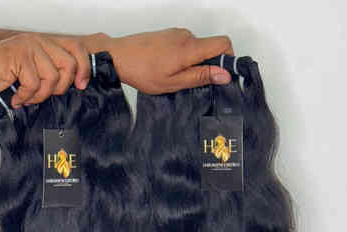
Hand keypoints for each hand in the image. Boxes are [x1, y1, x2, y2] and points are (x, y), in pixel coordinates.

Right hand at [0, 32, 92, 105]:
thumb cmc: (1, 76)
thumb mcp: (33, 72)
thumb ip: (52, 70)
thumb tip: (77, 82)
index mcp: (44, 43)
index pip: (76, 48)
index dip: (84, 67)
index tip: (81, 85)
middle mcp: (38, 41)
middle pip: (70, 64)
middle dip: (61, 87)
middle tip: (46, 94)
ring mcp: (28, 47)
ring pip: (53, 77)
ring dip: (41, 94)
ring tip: (28, 96)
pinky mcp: (19, 56)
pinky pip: (35, 84)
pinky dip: (26, 97)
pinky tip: (17, 97)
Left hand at [84, 28, 234, 93]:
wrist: (118, 56)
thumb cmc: (142, 71)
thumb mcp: (174, 82)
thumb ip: (201, 76)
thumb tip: (224, 74)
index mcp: (190, 48)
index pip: (223, 43)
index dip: (228, 59)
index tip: (221, 74)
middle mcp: (186, 36)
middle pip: (211, 47)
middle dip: (208, 65)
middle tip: (192, 82)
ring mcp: (177, 33)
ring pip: (198, 48)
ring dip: (194, 63)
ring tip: (176, 76)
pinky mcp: (169, 35)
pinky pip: (186, 46)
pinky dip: (184, 58)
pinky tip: (169, 68)